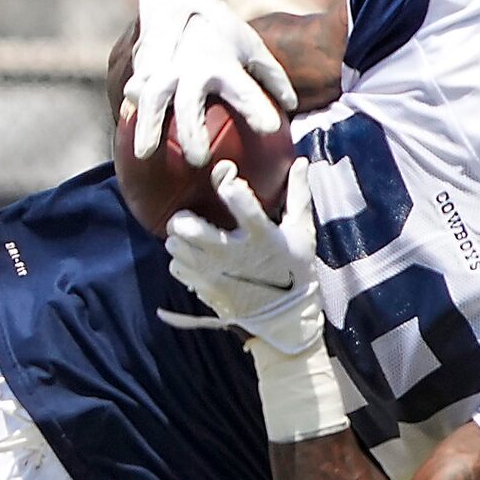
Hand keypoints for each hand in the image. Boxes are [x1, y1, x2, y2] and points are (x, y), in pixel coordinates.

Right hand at [124, 0, 293, 165]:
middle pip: (190, 102)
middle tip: (200, 160)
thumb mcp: (252, 47)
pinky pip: (132, 91)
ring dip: (148, 126)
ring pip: (153, 98)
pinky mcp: (139, 65)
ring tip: (144, 154)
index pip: (243, 90)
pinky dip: (129, 113)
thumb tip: (292, 106)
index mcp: (224, 62)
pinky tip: (126, 137)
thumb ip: (271, 76)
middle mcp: (191, 64)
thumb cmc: (221, 30)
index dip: (256, 108)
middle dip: (192, 129)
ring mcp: (162, 64)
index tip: (270, 128)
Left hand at [159, 161, 322, 352]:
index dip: (232, 190)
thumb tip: (301, 161)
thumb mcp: (302, 233)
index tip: (228, 182)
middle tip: (189, 218)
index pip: (245, 207)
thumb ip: (299, 195)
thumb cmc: (295, 269)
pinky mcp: (206, 289)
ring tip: (191, 239)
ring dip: (180, 239)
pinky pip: (177, 267)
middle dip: (184, 218)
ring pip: (177, 246)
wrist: (286, 318)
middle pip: (190, 228)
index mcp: (263, 237)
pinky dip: (181, 261)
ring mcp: (216, 274)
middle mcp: (235, 254)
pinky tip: (195, 260)